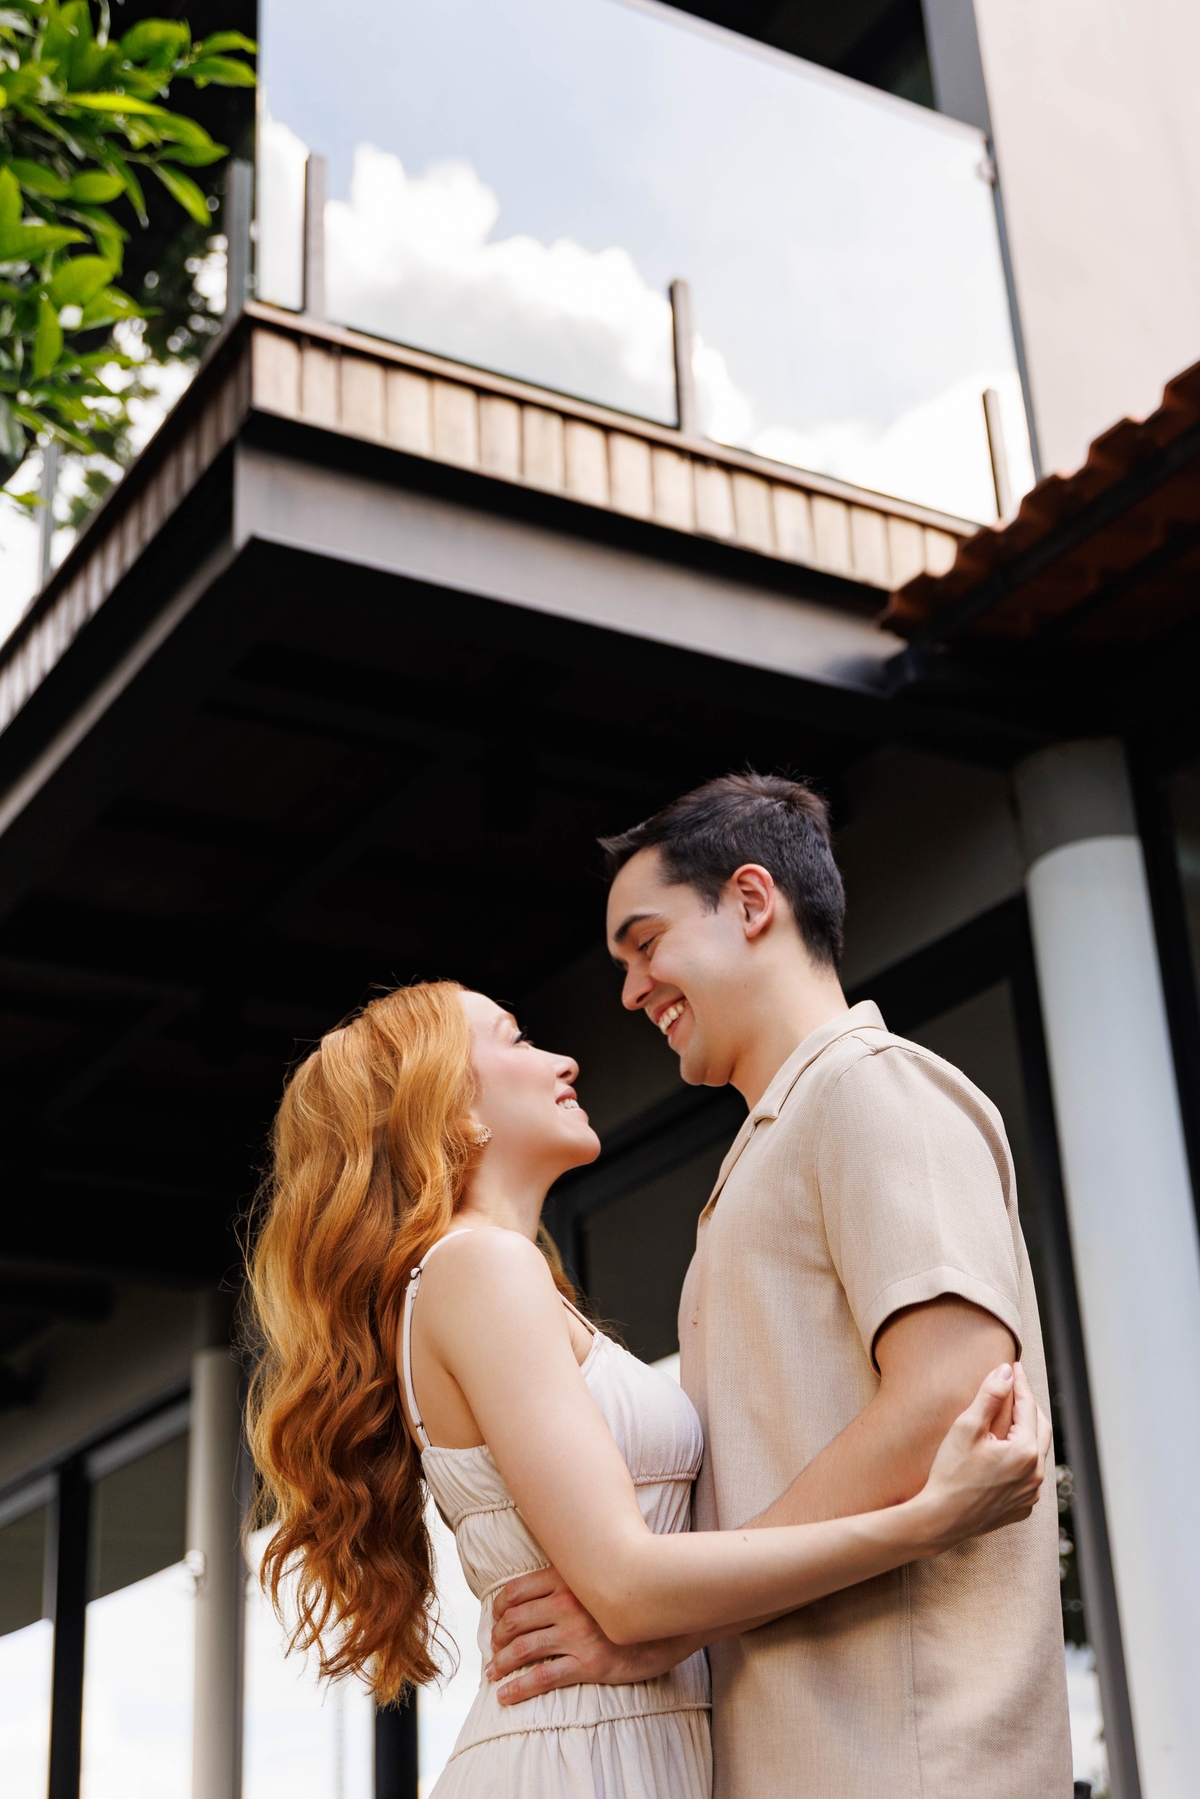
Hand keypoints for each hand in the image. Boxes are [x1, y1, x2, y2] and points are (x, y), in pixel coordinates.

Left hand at [487, 1567, 688, 1703]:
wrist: (671, 1621)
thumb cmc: (634, 1599)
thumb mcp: (599, 1579)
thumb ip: (572, 1580)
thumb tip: (543, 1590)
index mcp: (566, 1580)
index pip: (516, 1591)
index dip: (499, 1609)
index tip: (494, 1621)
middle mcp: (567, 1604)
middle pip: (516, 1621)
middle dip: (497, 1639)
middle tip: (492, 1651)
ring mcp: (577, 1634)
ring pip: (524, 1648)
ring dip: (501, 1663)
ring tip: (493, 1673)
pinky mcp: (588, 1664)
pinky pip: (542, 1677)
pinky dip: (518, 1688)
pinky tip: (505, 1696)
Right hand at [916, 1362, 1050, 1552]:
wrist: (941, 1520)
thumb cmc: (950, 1473)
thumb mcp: (967, 1428)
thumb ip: (989, 1396)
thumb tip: (1006, 1372)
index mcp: (1025, 1452)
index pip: (1027, 1407)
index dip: (1020, 1384)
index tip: (1014, 1366)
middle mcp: (1035, 1474)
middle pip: (1040, 1428)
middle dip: (1029, 1405)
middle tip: (1016, 1387)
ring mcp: (1031, 1494)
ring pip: (1037, 1453)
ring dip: (1028, 1432)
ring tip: (1014, 1416)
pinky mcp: (1022, 1508)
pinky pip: (1030, 1476)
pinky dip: (1024, 1458)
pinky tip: (1009, 1452)